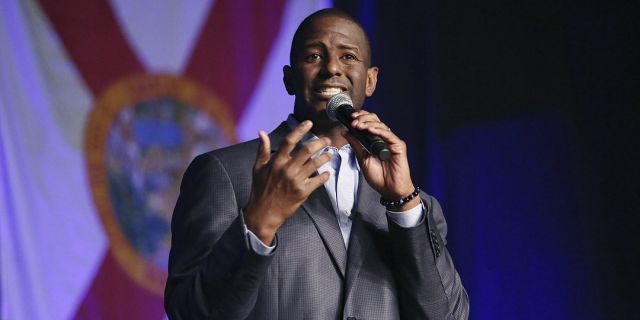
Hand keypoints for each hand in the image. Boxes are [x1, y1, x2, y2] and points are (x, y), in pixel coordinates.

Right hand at [244, 121, 331, 243]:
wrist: (264, 213)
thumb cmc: (260, 189)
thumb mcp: (258, 168)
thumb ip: (262, 150)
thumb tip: (262, 132)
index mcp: (276, 162)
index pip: (289, 141)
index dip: (300, 130)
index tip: (309, 123)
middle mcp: (287, 169)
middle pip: (307, 150)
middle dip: (320, 142)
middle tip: (326, 139)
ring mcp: (296, 180)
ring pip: (316, 164)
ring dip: (325, 156)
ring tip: (330, 153)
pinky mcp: (303, 191)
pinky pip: (318, 180)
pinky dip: (325, 175)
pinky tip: (328, 173)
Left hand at [345, 110, 419, 210]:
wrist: (389, 190)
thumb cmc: (379, 177)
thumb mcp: (362, 159)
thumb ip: (356, 145)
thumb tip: (346, 131)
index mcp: (376, 140)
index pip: (369, 123)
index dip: (360, 117)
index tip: (350, 118)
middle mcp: (384, 138)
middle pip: (375, 120)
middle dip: (363, 118)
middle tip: (353, 121)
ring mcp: (392, 142)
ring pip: (381, 125)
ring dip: (368, 123)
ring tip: (358, 125)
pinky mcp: (399, 146)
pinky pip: (388, 135)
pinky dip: (378, 131)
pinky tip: (370, 130)